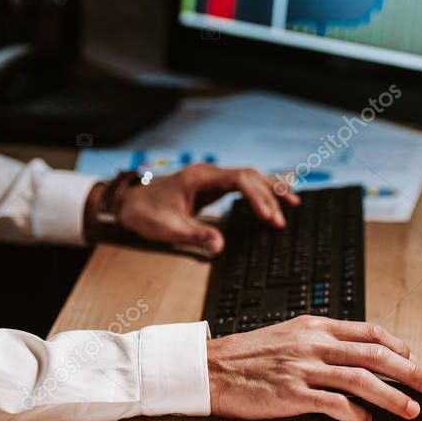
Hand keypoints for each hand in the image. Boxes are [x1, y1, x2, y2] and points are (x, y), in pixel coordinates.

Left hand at [115, 164, 298, 252]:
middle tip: (283, 218)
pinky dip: (258, 192)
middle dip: (269, 195)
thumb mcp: (168, 229)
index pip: (240, 179)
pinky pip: (242, 184)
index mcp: (200, 177)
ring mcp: (211, 178)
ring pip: (249, 177)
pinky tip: (271, 202)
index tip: (269, 216)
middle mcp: (209, 173)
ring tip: (293, 203)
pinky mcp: (211, 186)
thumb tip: (220, 247)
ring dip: (269, 190)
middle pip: (250, 176)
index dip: (258, 197)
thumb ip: (195, 236)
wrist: (128, 203)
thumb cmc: (145, 213)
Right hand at [207, 315, 421, 420]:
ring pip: (360, 379)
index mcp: (315, 326)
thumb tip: (355, 358)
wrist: (212, 367)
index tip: (414, 358)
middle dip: (409, 370)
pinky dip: (354, 412)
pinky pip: (333, 403)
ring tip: (409, 408)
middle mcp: (314, 344)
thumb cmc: (249, 355)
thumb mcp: (290, 336)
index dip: (397, 346)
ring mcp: (304, 368)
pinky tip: (364, 420)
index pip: (368, 331)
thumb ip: (321, 343)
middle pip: (374, 354)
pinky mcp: (292, 393)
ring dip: (391, 395)